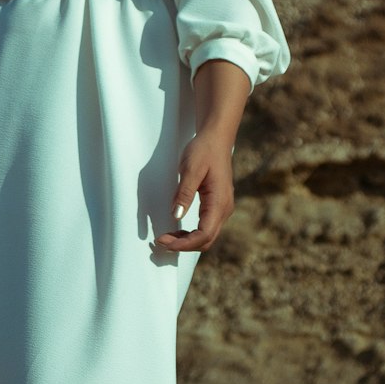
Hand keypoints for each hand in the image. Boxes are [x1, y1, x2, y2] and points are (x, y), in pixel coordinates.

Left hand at [151, 128, 234, 253]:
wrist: (216, 138)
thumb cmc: (204, 150)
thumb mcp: (190, 169)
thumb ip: (184, 193)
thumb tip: (176, 216)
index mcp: (219, 202)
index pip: (205, 234)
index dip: (185, 243)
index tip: (164, 242)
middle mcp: (224, 209)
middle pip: (206, 240)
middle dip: (184, 245)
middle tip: (160, 241)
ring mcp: (222, 208)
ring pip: (207, 236)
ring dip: (187, 241)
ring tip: (166, 238)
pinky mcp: (217, 205)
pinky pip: (206, 227)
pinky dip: (191, 233)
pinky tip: (177, 231)